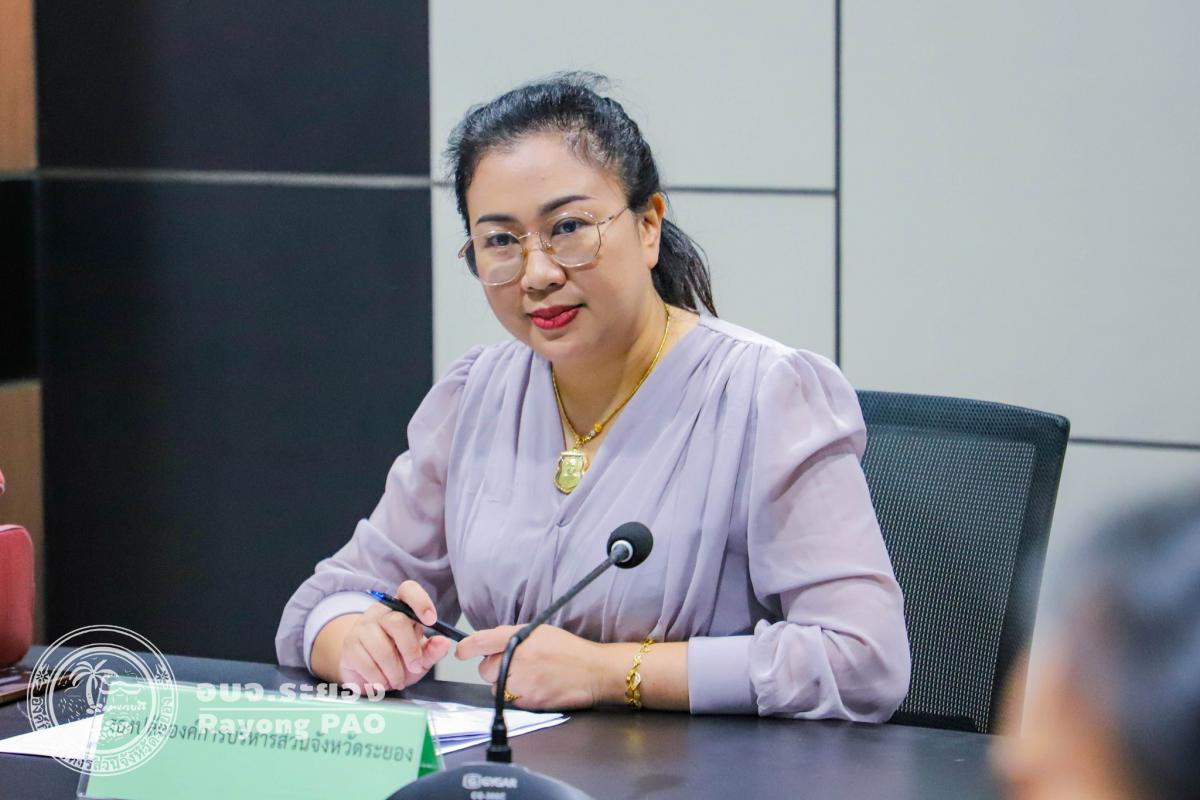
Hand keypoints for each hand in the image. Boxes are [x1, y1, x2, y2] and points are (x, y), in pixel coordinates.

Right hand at [336, 581, 452, 692]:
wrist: (369, 673)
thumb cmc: (398, 659)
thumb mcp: (420, 658)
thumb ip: (433, 650)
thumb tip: (445, 642)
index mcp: (401, 608)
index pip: (408, 590)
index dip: (421, 601)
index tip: (431, 620)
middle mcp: (380, 612)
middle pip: (397, 622)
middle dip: (410, 650)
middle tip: (415, 667)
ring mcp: (362, 627)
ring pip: (382, 648)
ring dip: (394, 671)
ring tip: (398, 680)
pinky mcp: (350, 645)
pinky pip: (367, 663)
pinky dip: (378, 679)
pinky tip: (382, 682)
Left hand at [455, 624, 610, 709]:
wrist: (594, 672)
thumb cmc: (570, 651)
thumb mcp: (540, 631)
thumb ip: (511, 635)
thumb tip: (488, 642)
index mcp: (520, 639)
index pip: (481, 642)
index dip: (466, 647)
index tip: (460, 651)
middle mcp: (519, 661)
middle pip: (485, 670)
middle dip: (494, 668)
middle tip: (514, 664)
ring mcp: (524, 684)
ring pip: (496, 688)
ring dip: (505, 684)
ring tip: (529, 676)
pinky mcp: (530, 703)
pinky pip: (511, 701)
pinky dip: (518, 696)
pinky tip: (536, 686)